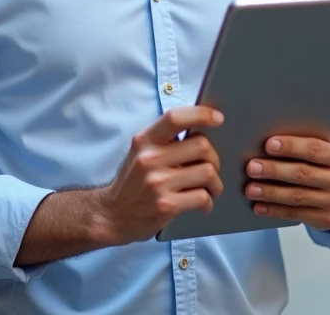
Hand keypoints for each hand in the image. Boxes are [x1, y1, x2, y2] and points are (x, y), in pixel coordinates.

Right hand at [93, 107, 224, 244]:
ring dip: (215, 183)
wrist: (111, 215)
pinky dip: (208, 202)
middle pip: (202, 145)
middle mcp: (150, 158)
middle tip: (211, 167)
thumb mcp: (141, 152)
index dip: (201, 114)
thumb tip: (203, 128)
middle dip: (214, 158)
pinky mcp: (166, 205)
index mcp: (145, 140)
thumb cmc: (133, 181)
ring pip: (208, 172)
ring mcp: (157, 183)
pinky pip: (202, 197)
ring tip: (210, 188)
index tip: (219, 118)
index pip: (175, 117)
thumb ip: (165, 140)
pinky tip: (203, 204)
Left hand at [246, 86, 329, 230]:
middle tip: (250, 166)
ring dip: (270, 192)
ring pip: (297, 197)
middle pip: (303, 174)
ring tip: (249, 187)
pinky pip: (296, 215)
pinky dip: (275, 210)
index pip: (315, 150)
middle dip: (274, 170)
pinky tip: (257, 206)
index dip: (291, 147)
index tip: (268, 144)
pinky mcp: (326, 220)